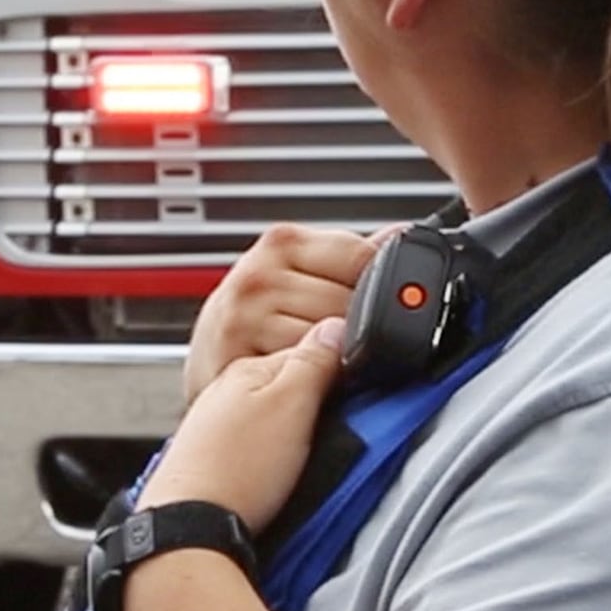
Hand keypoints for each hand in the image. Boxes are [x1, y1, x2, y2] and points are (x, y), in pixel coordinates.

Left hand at [140, 318, 345, 534]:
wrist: (190, 527)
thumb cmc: (234, 471)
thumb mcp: (290, 404)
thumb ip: (313, 361)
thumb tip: (335, 325)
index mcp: (248, 369)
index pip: (309, 349)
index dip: (341, 369)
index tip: (361, 392)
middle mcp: (230, 392)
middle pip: (292, 384)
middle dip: (319, 403)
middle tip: (335, 431)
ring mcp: (221, 426)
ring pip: (276, 417)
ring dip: (298, 431)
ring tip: (308, 456)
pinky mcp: (219, 460)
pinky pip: (260, 446)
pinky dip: (276, 455)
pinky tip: (281, 472)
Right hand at [183, 223, 396, 404]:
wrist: (209, 360)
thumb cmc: (257, 317)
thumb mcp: (301, 275)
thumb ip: (351, 257)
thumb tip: (401, 234)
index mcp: (283, 241)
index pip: (360, 255)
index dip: (374, 286)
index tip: (366, 304)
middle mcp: (258, 271)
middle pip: (348, 302)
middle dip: (354, 326)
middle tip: (333, 338)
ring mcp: (244, 311)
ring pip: (327, 336)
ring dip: (332, 355)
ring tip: (313, 355)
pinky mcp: (236, 352)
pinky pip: (299, 366)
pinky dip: (308, 376)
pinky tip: (296, 373)